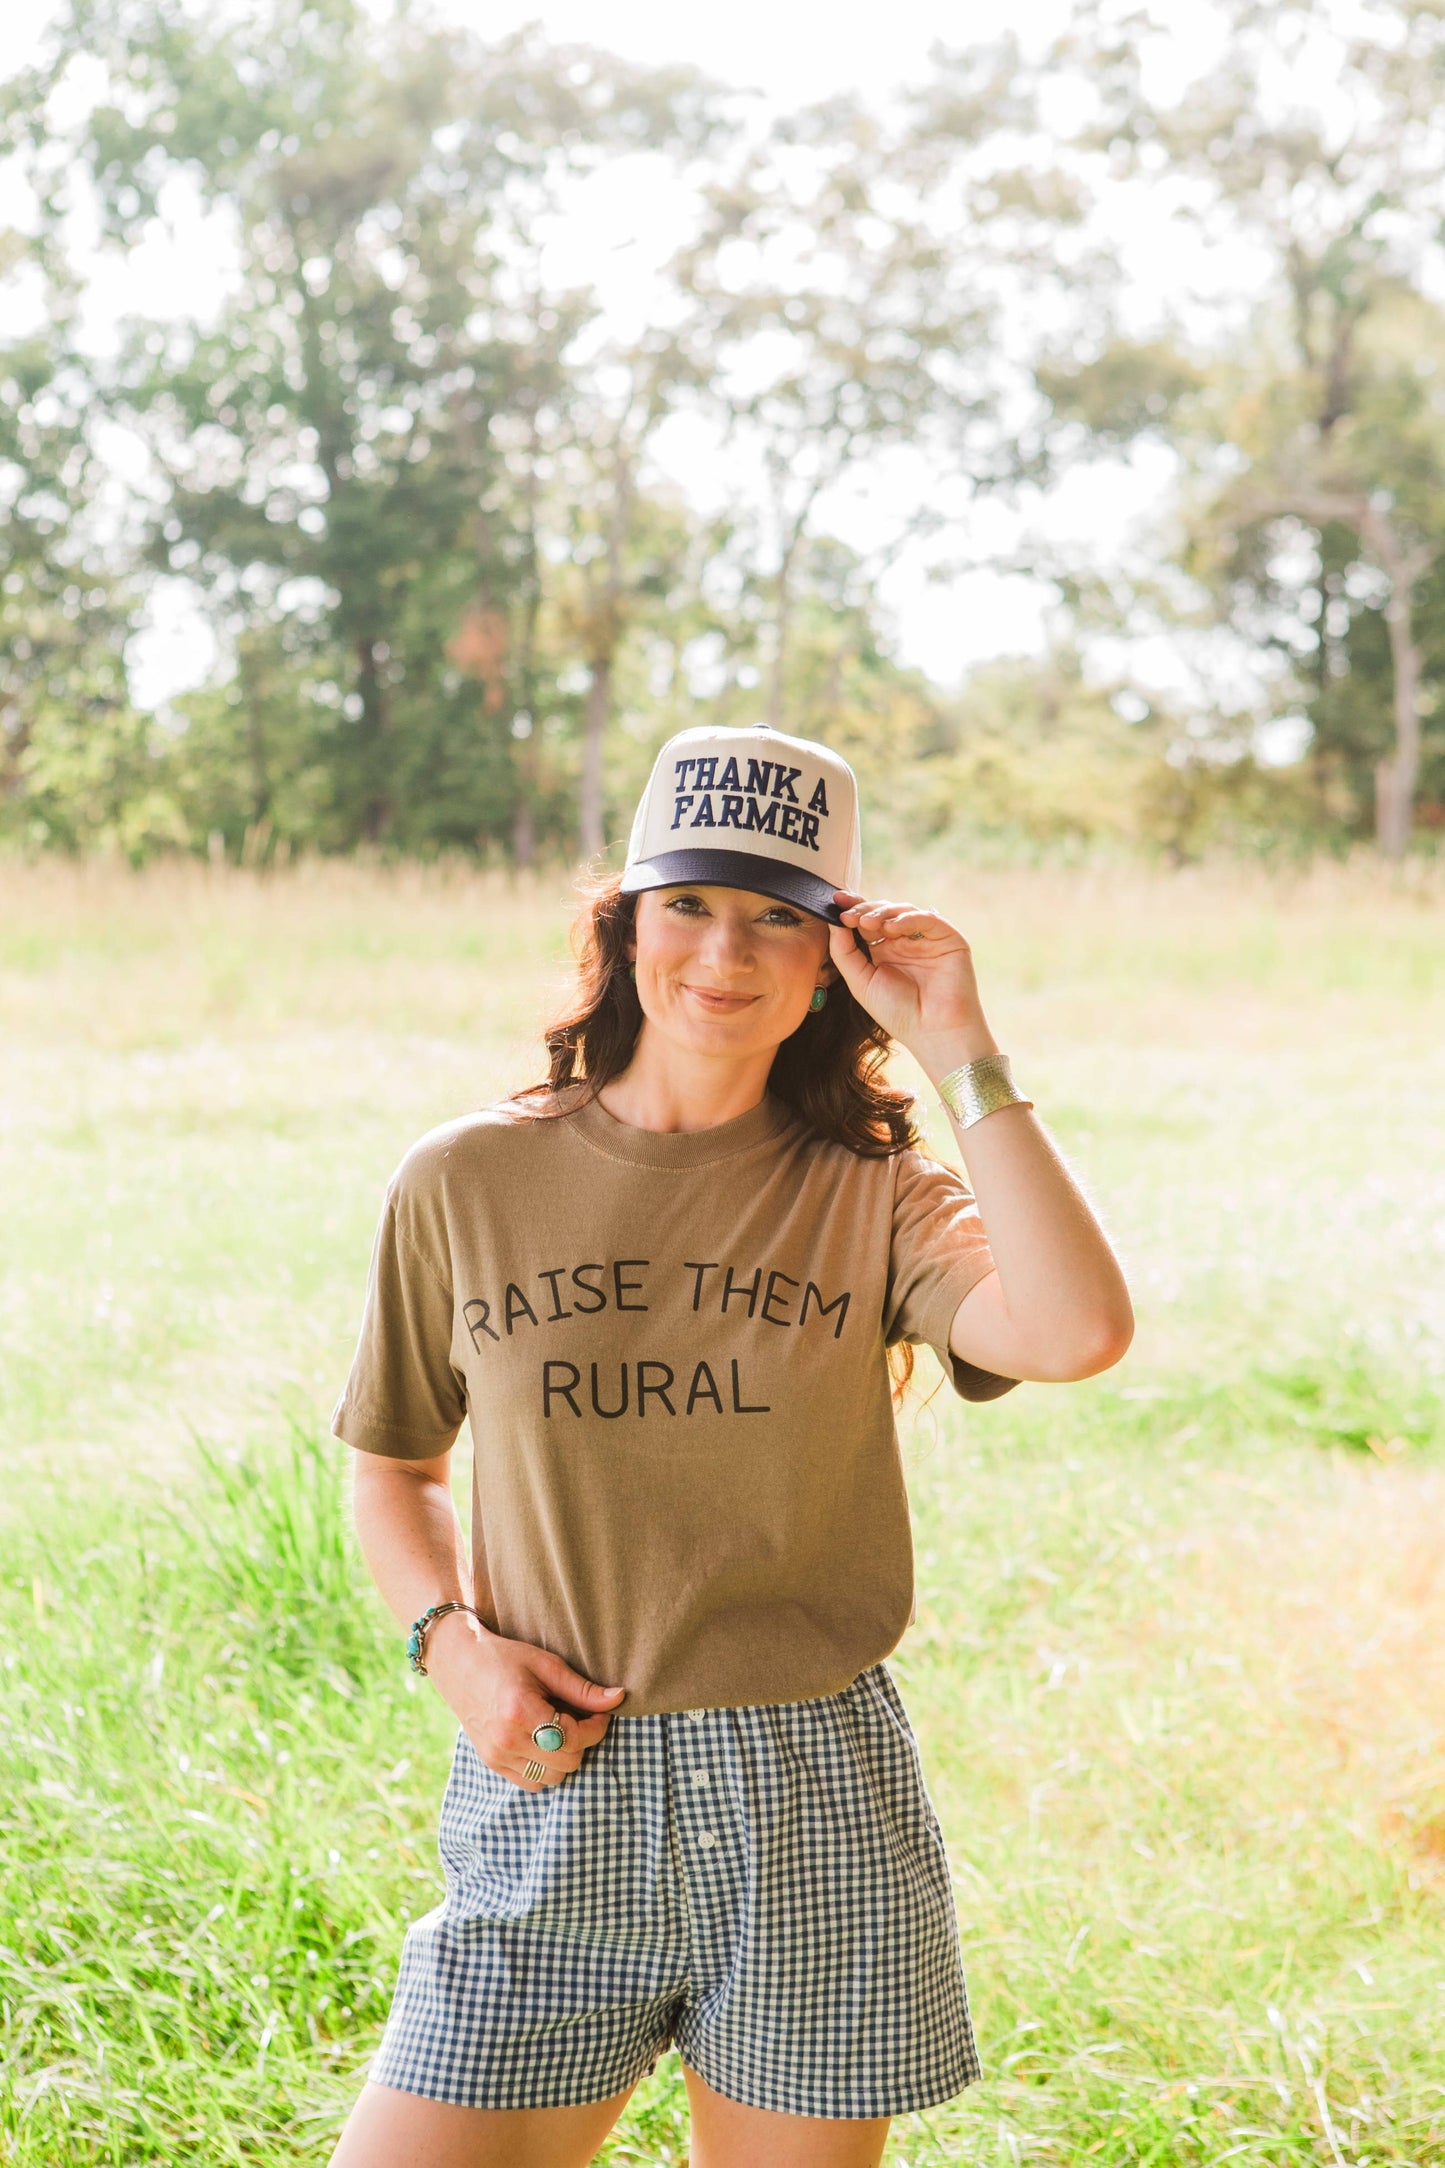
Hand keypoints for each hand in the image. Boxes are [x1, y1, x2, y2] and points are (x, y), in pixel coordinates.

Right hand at [425, 1616, 624, 1789]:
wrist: (458, 1663)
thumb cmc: (505, 1657)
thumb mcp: (546, 1664)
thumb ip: (582, 1688)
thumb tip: (619, 1698)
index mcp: (520, 1712)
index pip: (575, 1739)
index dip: (596, 1727)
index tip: (599, 1711)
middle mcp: (506, 1740)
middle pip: (568, 1762)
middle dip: (582, 1741)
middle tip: (579, 1717)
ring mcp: (497, 1756)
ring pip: (553, 1778)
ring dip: (565, 1757)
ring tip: (559, 1728)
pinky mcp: (492, 1764)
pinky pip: (532, 1783)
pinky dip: (545, 1768)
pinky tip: (543, 1742)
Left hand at [828, 890, 997, 1073]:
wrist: (933, 1032)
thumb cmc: (898, 1013)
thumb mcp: (861, 982)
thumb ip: (844, 953)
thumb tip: (832, 922)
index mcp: (884, 951)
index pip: (866, 922)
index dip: (851, 910)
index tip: (834, 903)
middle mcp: (905, 941)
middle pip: (883, 912)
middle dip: (863, 910)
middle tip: (848, 915)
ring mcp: (926, 938)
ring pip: (903, 911)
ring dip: (882, 912)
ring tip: (866, 922)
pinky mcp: (948, 937)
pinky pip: (926, 919)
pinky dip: (908, 918)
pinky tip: (892, 927)